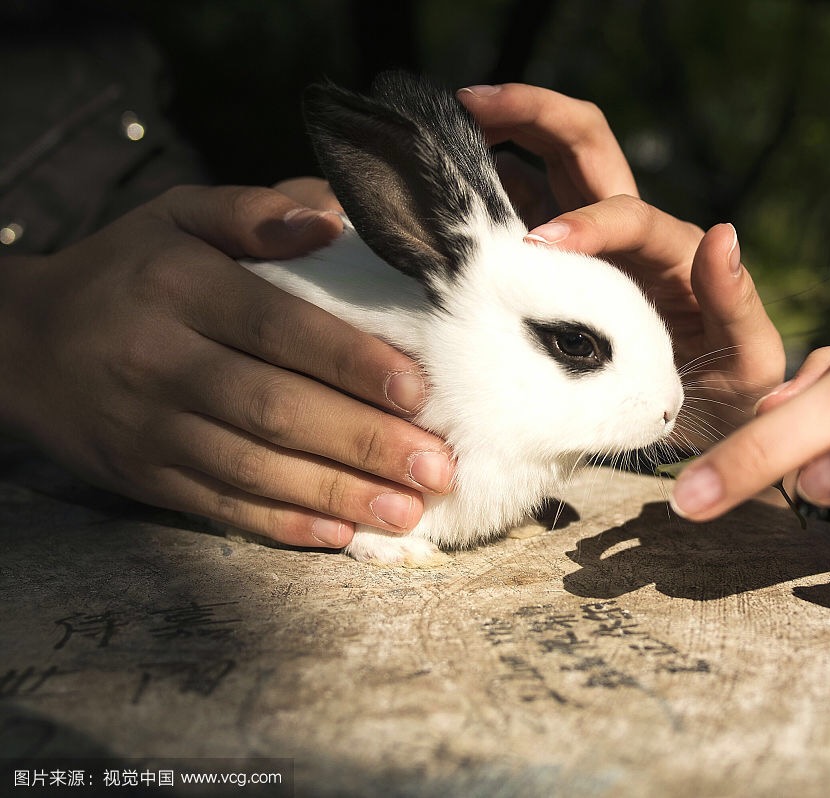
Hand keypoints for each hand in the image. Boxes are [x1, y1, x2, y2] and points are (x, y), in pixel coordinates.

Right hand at [0, 185, 453, 547]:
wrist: (20, 343)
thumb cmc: (129, 270)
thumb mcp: (179, 215)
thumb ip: (254, 209)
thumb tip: (334, 218)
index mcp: (181, 288)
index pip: (279, 327)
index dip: (351, 361)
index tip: (419, 390)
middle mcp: (163, 360)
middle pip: (275, 407)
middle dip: (363, 441)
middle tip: (437, 465)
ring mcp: (151, 427)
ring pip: (254, 467)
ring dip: (337, 492)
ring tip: (408, 509)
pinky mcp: (145, 477)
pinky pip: (220, 505)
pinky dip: (283, 523)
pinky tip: (340, 533)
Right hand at [458, 83, 784, 447]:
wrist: (701, 426)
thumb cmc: (732, 394)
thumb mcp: (751, 357)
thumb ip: (736, 300)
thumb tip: (722, 234)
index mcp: (675, 248)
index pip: (626, 213)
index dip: (585, 221)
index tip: (541, 243)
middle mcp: (630, 233)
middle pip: (582, 145)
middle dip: (534, 112)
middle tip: (473, 102)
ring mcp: (592, 246)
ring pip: (545, 168)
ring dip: (500, 139)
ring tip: (448, 134)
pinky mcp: (562, 268)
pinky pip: (523, 216)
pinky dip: (487, 197)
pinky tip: (450, 197)